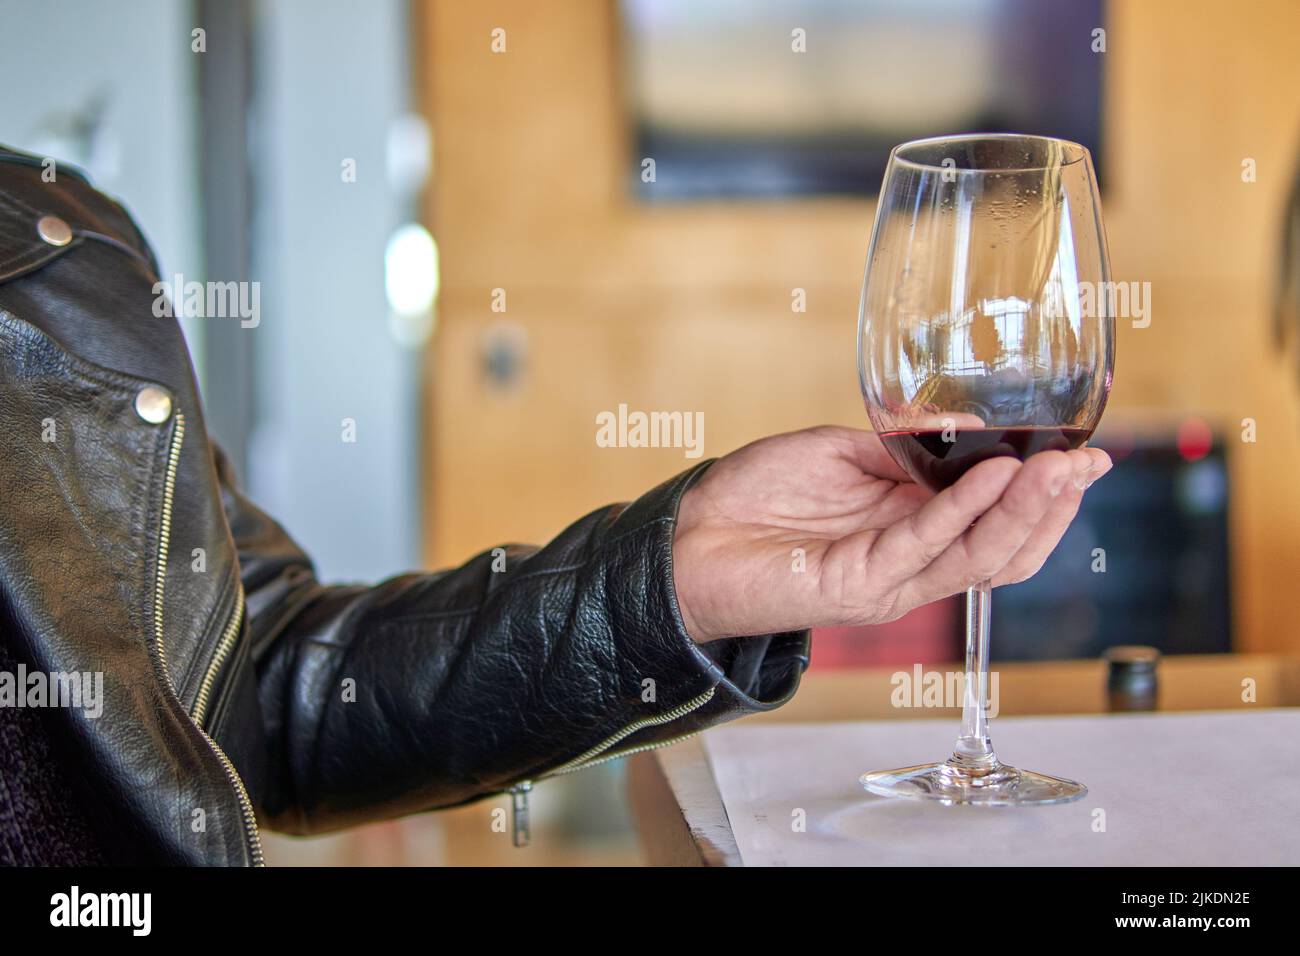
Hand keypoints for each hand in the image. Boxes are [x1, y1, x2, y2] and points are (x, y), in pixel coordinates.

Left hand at [671, 425, 1110, 642]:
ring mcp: (889, 577)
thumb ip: (899, 444)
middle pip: (1003, 546)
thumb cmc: (754, 498)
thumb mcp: (836, 451)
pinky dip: (961, 509)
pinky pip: (923, 544)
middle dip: (1051, 505)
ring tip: (1058, 465)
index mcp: (909, 526)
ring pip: (978, 554)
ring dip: (1024, 509)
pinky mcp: (859, 583)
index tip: (1086, 452)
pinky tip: (993, 473)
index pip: (996, 521)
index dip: (1044, 495)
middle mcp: (910, 559)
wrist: (688, 537)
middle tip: (1088, 460)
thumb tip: (969, 425)